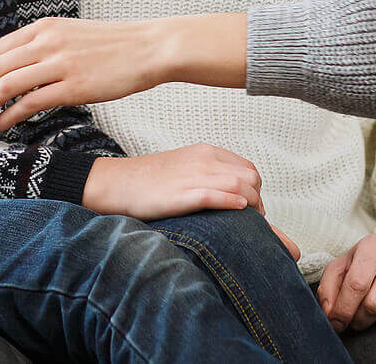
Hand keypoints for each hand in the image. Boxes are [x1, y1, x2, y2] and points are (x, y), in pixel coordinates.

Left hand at [0, 17, 160, 129]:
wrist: (150, 48)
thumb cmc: (112, 47)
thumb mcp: (70, 35)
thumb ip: (41, 47)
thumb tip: (12, 70)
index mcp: (42, 27)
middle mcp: (46, 41)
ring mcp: (59, 63)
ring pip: (4, 86)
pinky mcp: (74, 85)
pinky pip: (30, 103)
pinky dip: (8, 117)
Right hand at [81, 144, 266, 220]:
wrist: (117, 183)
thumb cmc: (148, 181)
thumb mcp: (184, 167)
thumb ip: (208, 173)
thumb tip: (231, 191)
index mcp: (206, 152)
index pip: (248, 168)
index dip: (255, 188)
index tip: (252, 206)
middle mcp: (204, 160)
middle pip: (250, 177)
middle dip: (258, 199)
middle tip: (254, 219)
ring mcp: (193, 175)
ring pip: (240, 185)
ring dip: (252, 205)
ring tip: (250, 223)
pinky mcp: (182, 194)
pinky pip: (216, 195)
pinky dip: (233, 202)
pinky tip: (238, 210)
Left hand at [316, 230, 375, 332]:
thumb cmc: (371, 263)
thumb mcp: (345, 265)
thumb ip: (329, 287)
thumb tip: (330, 315)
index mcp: (374, 245)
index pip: (356, 285)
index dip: (343, 311)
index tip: (336, 324)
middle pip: (375, 303)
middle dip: (360, 320)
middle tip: (356, 321)